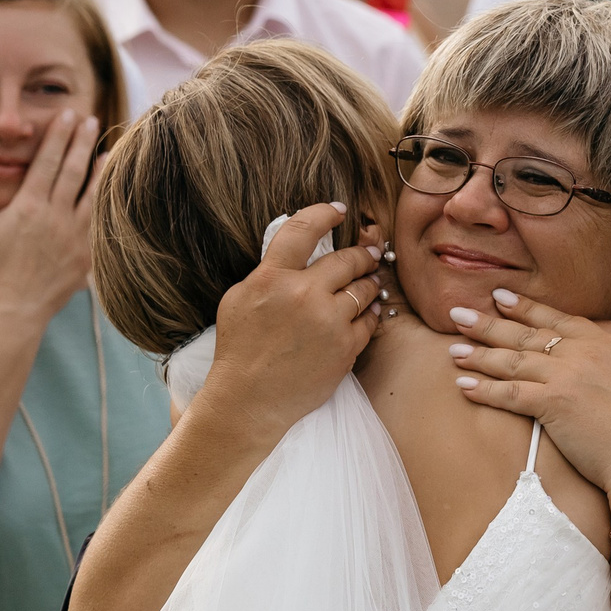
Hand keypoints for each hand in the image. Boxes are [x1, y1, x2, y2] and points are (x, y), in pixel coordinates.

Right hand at [0, 108, 100, 324]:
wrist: (11, 312)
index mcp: (27, 207)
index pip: (46, 162)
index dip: (58, 136)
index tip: (67, 116)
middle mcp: (54, 217)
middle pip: (73, 171)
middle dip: (81, 142)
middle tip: (90, 119)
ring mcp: (73, 237)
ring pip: (93, 195)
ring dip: (101, 170)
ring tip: (109, 150)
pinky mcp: (86, 256)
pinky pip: (100, 224)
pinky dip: (107, 204)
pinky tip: (112, 194)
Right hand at [190, 202, 383, 448]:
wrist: (249, 400)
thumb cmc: (239, 350)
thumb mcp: (239, 299)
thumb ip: (268, 271)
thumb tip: (295, 249)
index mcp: (272, 277)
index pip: (304, 228)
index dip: (324, 213)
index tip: (338, 209)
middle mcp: (304, 294)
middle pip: (346, 258)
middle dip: (362, 252)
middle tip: (369, 251)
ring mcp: (329, 321)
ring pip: (364, 287)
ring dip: (369, 281)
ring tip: (370, 280)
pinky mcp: (346, 347)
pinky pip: (370, 320)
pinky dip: (370, 313)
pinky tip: (366, 311)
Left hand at [449, 290, 610, 494]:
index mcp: (604, 343)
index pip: (558, 320)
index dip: (527, 308)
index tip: (502, 297)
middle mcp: (579, 353)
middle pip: (526, 334)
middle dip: (489, 323)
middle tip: (458, 313)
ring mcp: (563, 377)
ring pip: (511, 360)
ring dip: (478, 353)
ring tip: (452, 348)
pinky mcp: (550, 404)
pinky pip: (508, 393)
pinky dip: (484, 388)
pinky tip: (462, 384)